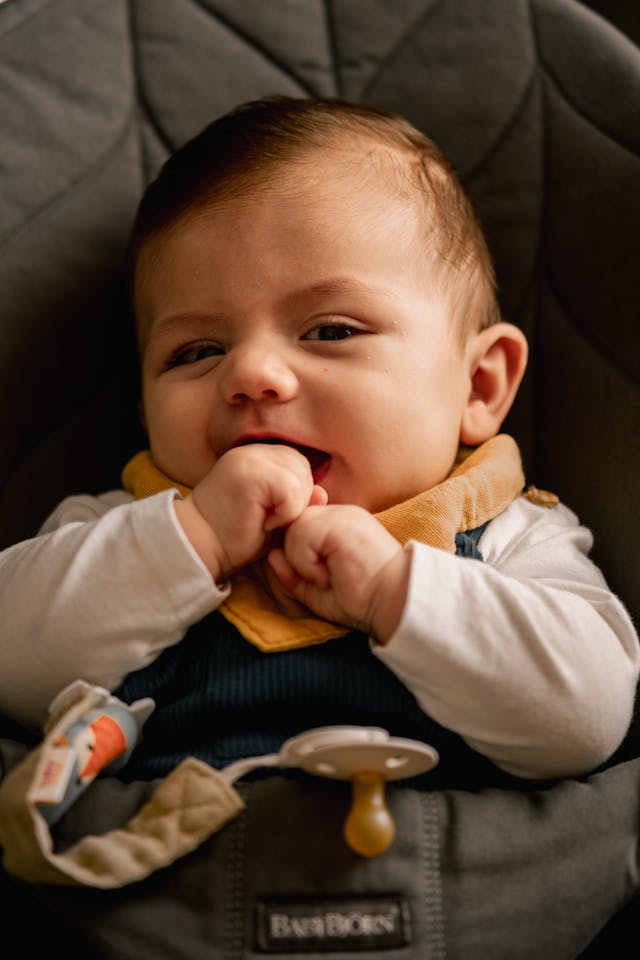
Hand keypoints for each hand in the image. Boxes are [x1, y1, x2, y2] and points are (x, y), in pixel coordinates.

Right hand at [174, 444, 326, 580]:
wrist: (199, 546)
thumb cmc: (236, 535)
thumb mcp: (276, 516)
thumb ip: (300, 501)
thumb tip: (322, 493)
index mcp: (258, 454)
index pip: (300, 465)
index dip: (295, 495)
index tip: (267, 513)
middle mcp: (254, 450)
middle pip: (304, 469)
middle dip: (296, 500)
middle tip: (266, 518)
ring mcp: (250, 458)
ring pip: (300, 479)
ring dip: (290, 508)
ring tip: (263, 519)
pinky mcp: (250, 474)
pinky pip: (292, 492)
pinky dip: (284, 514)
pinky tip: (262, 522)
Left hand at [268, 504, 409, 642]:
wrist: (395, 604)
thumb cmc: (362, 601)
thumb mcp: (317, 590)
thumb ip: (292, 573)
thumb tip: (272, 555)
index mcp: (337, 524)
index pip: (298, 523)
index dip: (294, 550)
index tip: (315, 574)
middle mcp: (339, 513)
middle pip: (291, 523)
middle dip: (296, 556)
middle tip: (323, 578)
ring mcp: (341, 514)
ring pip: (292, 528)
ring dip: (302, 561)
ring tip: (329, 577)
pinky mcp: (340, 523)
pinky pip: (300, 536)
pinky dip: (307, 563)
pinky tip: (330, 574)